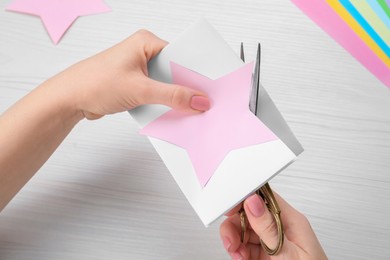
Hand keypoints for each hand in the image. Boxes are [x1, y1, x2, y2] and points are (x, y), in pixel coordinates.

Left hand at [55, 29, 209, 119]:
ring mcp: (139, 69)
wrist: (70, 99)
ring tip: (187, 110)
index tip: (209, 89)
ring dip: (174, 97)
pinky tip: (170, 112)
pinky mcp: (135, 84)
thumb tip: (198, 100)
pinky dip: (163, 103)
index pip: (181, 55)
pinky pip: (157, 93)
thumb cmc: (95, 83)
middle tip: (201, 103)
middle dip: (186, 88)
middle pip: (175, 71)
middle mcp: (144, 52)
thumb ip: (173, 96)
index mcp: (147, 42)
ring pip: (167, 84)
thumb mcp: (141, 89)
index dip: (195, 73)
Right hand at [220, 192, 326, 259]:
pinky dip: (237, 252)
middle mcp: (281, 230)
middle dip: (235, 226)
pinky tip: (241, 257)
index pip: (265, 198)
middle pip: (249, 215)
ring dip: (235, 241)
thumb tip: (253, 201)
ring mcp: (272, 243)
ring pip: (244, 231)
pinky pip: (244, 247)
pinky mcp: (264, 256)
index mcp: (291, 221)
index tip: (231, 208)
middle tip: (232, 240)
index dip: (245, 199)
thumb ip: (269, 228)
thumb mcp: (288, 252)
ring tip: (237, 253)